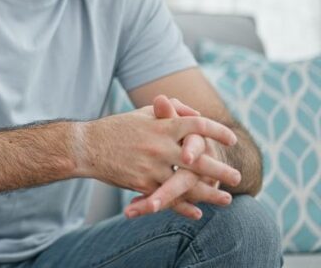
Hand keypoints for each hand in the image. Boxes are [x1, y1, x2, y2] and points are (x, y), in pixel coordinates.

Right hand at [81, 98, 237, 198]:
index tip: (232, 139)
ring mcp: (152, 167)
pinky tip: (197, 212)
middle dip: (221, 170)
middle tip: (238, 178)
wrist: (86, 147)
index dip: (217, 131)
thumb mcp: (141, 114)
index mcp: (161, 125)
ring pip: (187, 184)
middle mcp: (160, 146)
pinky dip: (184, 207)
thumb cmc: (114, 129)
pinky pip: (168, 198)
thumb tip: (193, 112)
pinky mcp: (142, 184)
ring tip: (226, 199)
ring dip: (209, 194)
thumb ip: (168, 111)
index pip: (197, 125)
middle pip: (199, 160)